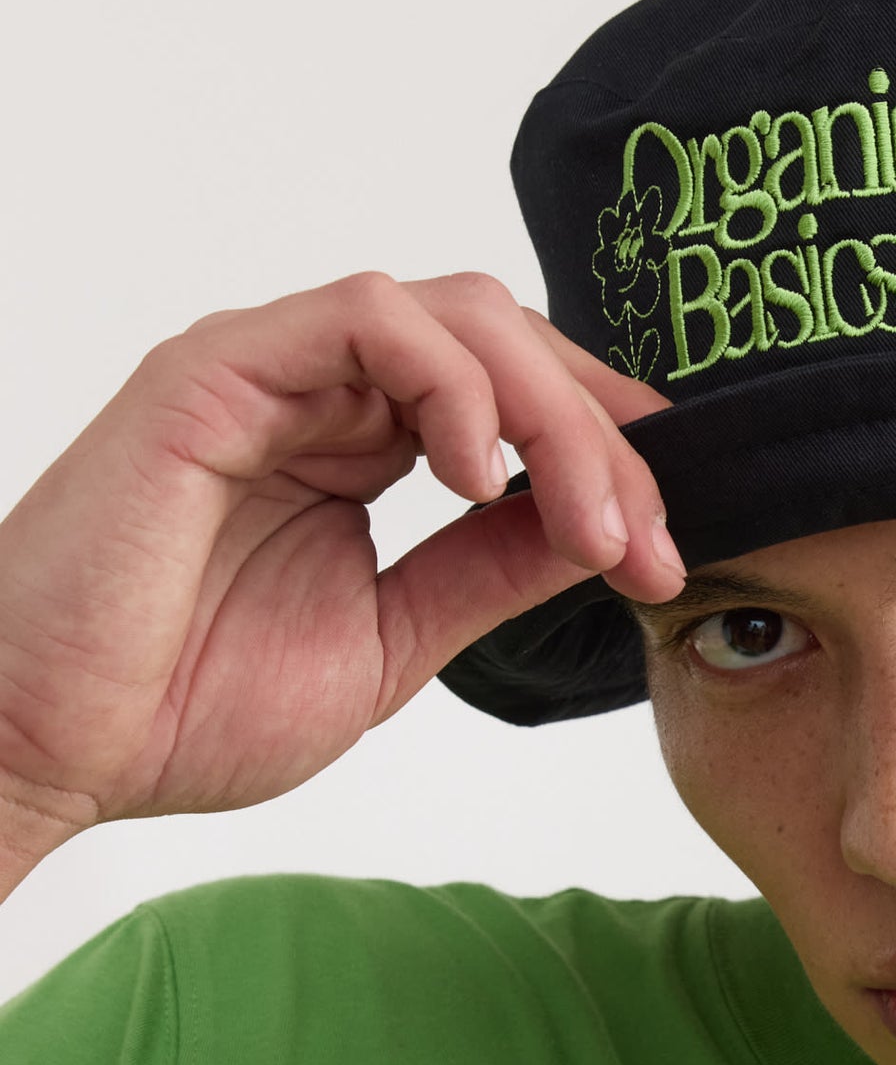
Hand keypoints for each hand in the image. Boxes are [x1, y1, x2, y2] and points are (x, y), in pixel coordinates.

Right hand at [0, 270, 680, 865]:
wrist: (53, 749)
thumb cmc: (185, 701)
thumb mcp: (397, 637)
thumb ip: (493, 570)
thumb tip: (606, 528)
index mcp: (366, 448)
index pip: (519, 402)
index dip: (610, 454)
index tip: (666, 545)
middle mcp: (330, 396)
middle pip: (513, 346)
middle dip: (604, 438)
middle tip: (645, 541)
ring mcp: (274, 372)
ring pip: (462, 316)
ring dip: (553, 413)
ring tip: (584, 520)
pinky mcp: (217, 369)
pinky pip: (367, 319)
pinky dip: (451, 382)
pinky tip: (476, 476)